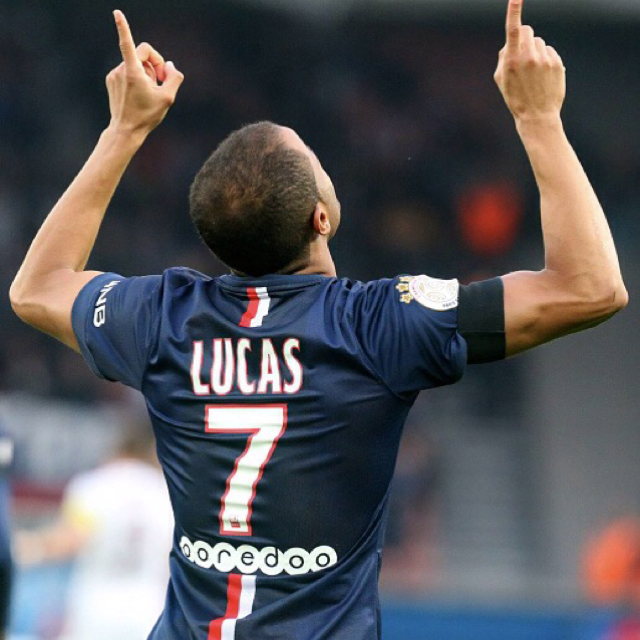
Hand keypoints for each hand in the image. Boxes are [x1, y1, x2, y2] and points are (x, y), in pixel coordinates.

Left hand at [106, 10, 183, 135]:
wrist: (126, 130)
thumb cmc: (147, 115)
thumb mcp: (168, 98)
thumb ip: (174, 77)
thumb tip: (170, 66)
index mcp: (133, 72)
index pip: (128, 44)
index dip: (123, 27)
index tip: (116, 12)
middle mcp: (121, 70)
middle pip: (142, 53)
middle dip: (155, 63)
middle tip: (162, 80)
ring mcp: (114, 75)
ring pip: (136, 64)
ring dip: (147, 73)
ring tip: (150, 91)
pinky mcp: (111, 81)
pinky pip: (128, 71)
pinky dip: (137, 78)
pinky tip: (140, 93)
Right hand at [494, 0, 565, 122]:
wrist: (537, 116)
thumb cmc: (515, 98)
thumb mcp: (501, 80)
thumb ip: (503, 58)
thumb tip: (510, 43)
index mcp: (512, 61)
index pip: (513, 29)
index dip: (514, 10)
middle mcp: (529, 57)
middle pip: (527, 31)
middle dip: (523, 38)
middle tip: (522, 56)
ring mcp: (545, 59)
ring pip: (538, 42)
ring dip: (535, 51)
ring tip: (533, 73)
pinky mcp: (557, 63)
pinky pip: (549, 51)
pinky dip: (545, 60)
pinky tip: (543, 76)